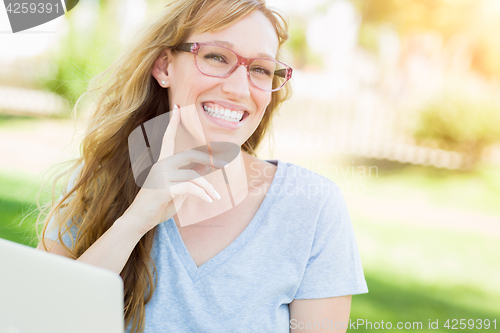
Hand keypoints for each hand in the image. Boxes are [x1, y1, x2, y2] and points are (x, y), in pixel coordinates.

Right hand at [122, 105, 223, 235]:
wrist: (139, 220)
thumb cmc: (158, 205)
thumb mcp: (176, 190)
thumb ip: (188, 178)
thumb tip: (205, 169)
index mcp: (161, 163)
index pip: (168, 138)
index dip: (172, 122)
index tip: (177, 106)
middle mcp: (160, 165)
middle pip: (190, 155)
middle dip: (210, 159)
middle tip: (225, 164)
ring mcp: (161, 176)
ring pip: (194, 176)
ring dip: (208, 188)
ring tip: (215, 197)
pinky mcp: (164, 189)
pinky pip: (191, 188)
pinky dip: (203, 194)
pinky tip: (209, 200)